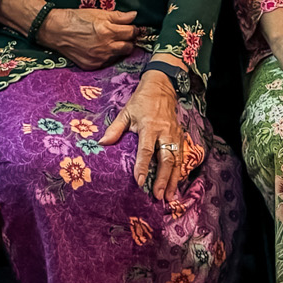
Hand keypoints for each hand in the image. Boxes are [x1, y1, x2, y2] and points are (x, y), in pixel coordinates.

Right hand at [38, 6, 141, 68]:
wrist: (56, 30)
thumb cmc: (76, 18)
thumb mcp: (98, 13)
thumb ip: (118, 16)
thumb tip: (134, 16)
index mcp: (108, 31)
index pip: (131, 32)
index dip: (133, 29)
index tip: (130, 27)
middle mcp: (105, 47)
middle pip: (128, 46)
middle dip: (128, 40)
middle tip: (123, 35)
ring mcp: (99, 58)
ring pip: (119, 55)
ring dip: (118, 48)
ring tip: (110, 41)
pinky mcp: (92, 65)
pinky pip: (107, 62)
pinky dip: (107, 56)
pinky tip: (100, 48)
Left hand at [99, 71, 193, 202]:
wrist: (162, 87)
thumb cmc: (141, 101)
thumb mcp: (126, 112)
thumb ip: (115, 129)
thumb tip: (101, 143)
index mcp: (149, 126)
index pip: (146, 150)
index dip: (142, 166)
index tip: (139, 182)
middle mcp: (165, 132)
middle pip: (166, 159)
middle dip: (162, 179)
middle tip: (158, 196)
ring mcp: (175, 135)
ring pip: (176, 161)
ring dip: (173, 179)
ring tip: (169, 196)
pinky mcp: (180, 136)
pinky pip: (181, 156)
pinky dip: (179, 171)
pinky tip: (176, 184)